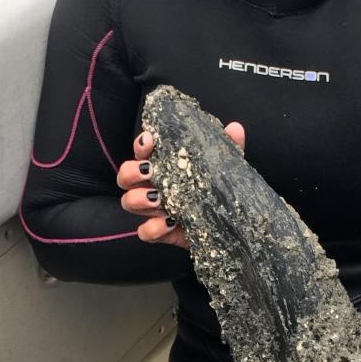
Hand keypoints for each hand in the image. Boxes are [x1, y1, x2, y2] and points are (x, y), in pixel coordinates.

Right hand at [117, 121, 245, 244]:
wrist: (230, 225)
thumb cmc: (219, 190)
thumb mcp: (226, 167)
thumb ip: (228, 147)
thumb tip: (235, 128)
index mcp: (163, 164)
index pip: (143, 150)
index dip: (141, 144)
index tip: (149, 141)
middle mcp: (153, 185)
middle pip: (125, 176)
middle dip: (131, 172)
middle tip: (149, 171)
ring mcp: (154, 210)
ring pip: (128, 202)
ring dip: (138, 199)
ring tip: (158, 199)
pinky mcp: (161, 232)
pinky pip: (145, 232)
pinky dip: (152, 228)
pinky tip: (170, 223)